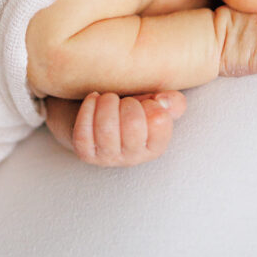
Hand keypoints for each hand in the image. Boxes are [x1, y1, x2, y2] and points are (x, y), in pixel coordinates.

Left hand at [71, 91, 186, 166]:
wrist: (101, 116)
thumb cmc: (133, 110)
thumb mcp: (157, 105)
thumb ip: (173, 102)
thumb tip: (162, 102)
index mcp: (155, 147)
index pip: (160, 123)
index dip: (152, 106)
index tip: (146, 102)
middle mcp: (133, 158)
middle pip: (132, 124)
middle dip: (129, 104)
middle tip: (125, 100)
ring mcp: (107, 158)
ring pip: (106, 128)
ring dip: (107, 103)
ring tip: (109, 98)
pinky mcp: (85, 153)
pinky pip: (84, 131)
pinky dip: (88, 108)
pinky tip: (94, 99)